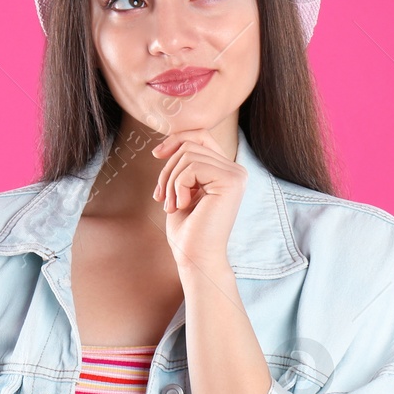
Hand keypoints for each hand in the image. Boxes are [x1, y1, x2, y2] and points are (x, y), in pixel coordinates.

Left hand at [151, 128, 246, 268]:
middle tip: (162, 197)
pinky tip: (182, 206)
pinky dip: (177, 186)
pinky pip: (191, 168)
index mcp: (226, 171)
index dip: (176, 140)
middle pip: (190, 145)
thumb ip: (184, 164)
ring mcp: (236, 175)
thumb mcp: (182, 189)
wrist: (195, 257)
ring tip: (171, 205)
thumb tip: (172, 141)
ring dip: (170, 181)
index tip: (157, 155)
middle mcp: (236, 171)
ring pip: (188, 155)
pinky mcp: (231, 182)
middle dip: (168, 169)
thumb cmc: (187, 230)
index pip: (200, 136)